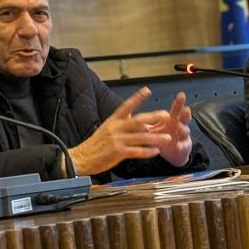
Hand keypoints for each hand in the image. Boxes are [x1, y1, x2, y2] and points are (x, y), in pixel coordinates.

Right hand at [67, 87, 185, 176]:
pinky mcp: (117, 152)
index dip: (137, 98)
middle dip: (153, 117)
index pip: (126, 106)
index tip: (147, 90)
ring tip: (167, 138)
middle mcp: (115, 128)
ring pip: (140, 137)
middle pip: (137, 121)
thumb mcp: (106, 129)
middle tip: (166, 115)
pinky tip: (155, 152)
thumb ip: (121, 126)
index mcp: (112, 120)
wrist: (81, 157)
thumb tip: (137, 123)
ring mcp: (117, 140)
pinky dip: (146, 151)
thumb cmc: (95, 145)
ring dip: (155, 137)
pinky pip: (136, 151)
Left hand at [149, 92, 191, 167]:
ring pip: (185, 131)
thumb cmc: (161, 136)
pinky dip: (181, 146)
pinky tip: (178, 145)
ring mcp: (183, 137)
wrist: (172, 152)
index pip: (176, 109)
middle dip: (185, 113)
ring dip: (183, 129)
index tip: (181, 94)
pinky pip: (183, 146)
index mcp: (172, 119)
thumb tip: (132, 110)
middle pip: (184, 118)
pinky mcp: (183, 148)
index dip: (179, 102)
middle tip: (186, 108)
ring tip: (180, 127)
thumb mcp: (153, 127)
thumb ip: (145, 119)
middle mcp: (179, 126)